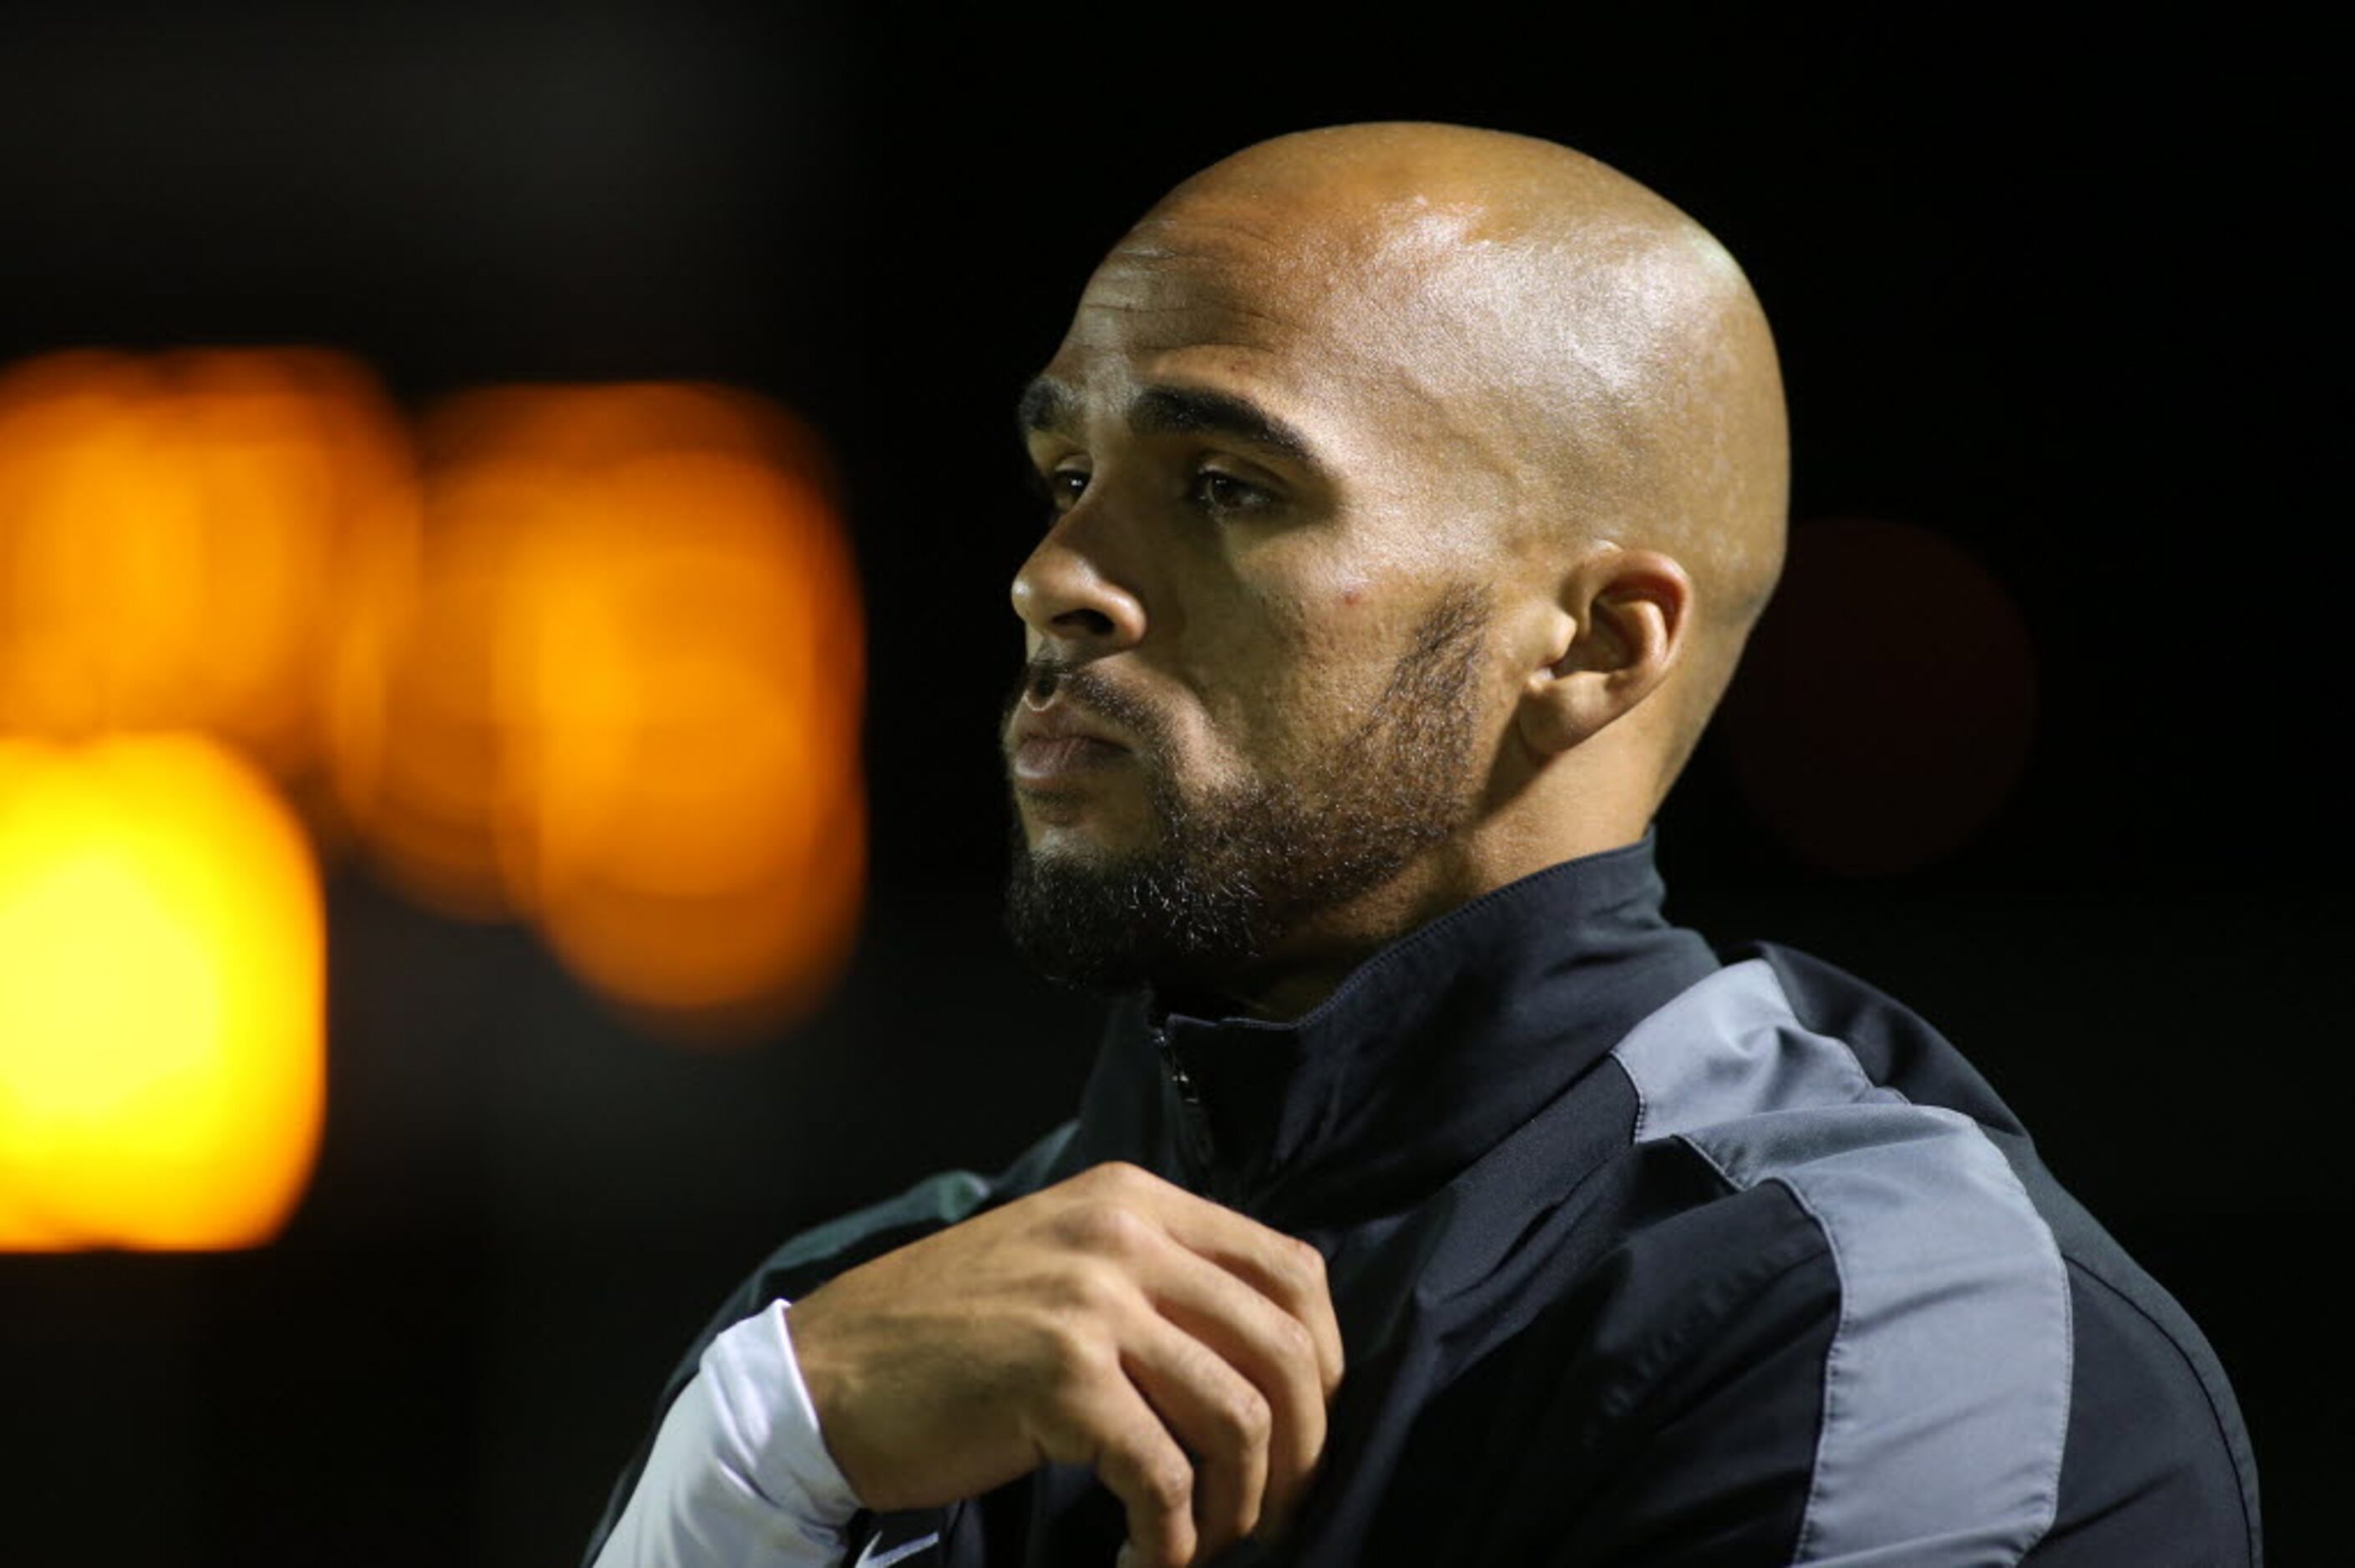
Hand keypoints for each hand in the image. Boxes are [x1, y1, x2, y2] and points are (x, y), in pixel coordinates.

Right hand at [785, 1159, 1345, 1566]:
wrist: (825, 1374)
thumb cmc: (946, 1335)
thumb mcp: (1063, 1264)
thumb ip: (1155, 1279)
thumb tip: (1266, 1357)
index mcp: (1134, 1200)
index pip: (1293, 1271)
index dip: (1321, 1366)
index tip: (1300, 1433)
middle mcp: (1123, 1234)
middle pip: (1285, 1350)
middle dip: (1300, 1452)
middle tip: (1269, 1512)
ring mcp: (1091, 1303)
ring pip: (1239, 1417)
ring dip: (1241, 1506)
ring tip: (1205, 1542)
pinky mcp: (1059, 1380)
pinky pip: (1165, 1477)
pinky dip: (1174, 1540)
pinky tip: (1147, 1562)